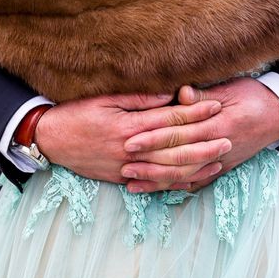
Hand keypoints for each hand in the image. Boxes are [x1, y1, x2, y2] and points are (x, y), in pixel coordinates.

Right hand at [34, 92, 224, 189]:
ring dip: (195, 166)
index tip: (216, 106)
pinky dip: (174, 183)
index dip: (195, 113)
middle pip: (175, 148)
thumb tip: (167, 94)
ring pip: (168, 170)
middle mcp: (131, 150)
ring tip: (218, 161)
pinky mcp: (122, 178)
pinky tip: (191, 180)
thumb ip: (137, 98)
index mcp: (129, 126)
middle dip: (204, 143)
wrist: (49, 140)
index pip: (170, 119)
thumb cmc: (76, 113)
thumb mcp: (103, 99)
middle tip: (228, 138)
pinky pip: (153, 183)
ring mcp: (127, 167)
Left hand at [121, 78, 278, 192]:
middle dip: (148, 163)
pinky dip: (177, 188)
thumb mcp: (230, 88)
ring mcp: (220, 161)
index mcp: (215, 123)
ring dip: (157, 180)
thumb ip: (203, 94)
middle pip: (176, 158)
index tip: (129, 140)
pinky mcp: (223, 168)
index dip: (152, 137)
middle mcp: (216, 146)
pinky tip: (158, 191)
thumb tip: (181, 92)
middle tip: (123, 165)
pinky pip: (197, 182)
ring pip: (184, 175)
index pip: (177, 132)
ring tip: (132, 183)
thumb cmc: (253, 95)